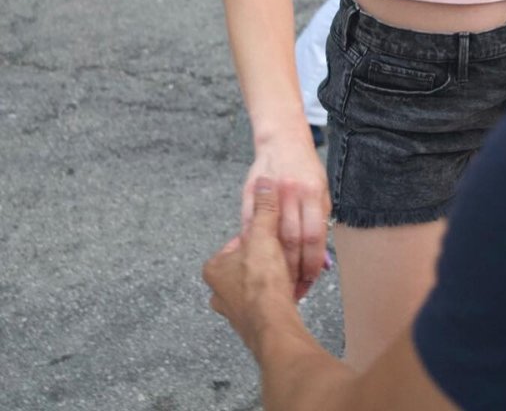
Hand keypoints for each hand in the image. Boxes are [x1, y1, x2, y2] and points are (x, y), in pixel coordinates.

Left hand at [204, 178, 298, 353]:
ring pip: (256, 284)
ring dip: (272, 276)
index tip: (274, 231)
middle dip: (265, 256)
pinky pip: (265, 301)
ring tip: (289, 268)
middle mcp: (219, 292)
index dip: (259, 233)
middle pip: (247, 264)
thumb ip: (265, 208)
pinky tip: (289, 288)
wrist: (274, 325)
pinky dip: (276, 293)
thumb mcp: (265, 236)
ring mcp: (234, 310)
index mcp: (215, 269)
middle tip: (283, 250)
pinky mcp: (251, 323)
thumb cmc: (262, 281)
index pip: (237, 242)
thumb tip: (265, 181)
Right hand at [242, 134, 330, 299]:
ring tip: (274, 284)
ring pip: (270, 236)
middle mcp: (292, 193)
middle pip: (292, 240)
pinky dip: (251, 247)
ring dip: (271, 264)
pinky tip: (253, 262)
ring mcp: (268, 193)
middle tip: (291, 290)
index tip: (310, 282)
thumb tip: (323, 261)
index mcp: (313, 192)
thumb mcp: (321, 190)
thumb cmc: (305, 169)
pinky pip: (248, 225)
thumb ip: (320, 222)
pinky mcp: (249, 193)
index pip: (314, 235)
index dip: (311, 263)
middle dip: (292, 270)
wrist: (282, 140)